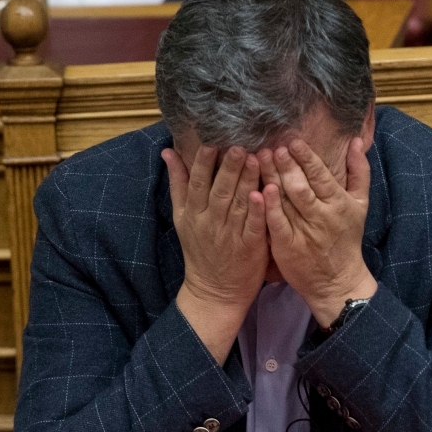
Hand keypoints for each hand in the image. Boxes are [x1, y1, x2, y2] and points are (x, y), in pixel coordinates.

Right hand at [163, 145, 268, 360]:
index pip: (196, 182)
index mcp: (193, 213)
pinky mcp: (250, 247)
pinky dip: (257, 210)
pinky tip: (263, 193)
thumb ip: (178, 184)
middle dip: (228, 167)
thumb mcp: (182, 218)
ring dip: (246, 181)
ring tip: (256, 158)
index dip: (203, 162)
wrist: (214, 290)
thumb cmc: (200, 248)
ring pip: (238, 204)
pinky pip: (253, 226)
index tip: (211, 141)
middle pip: (219, 190)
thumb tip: (168, 151)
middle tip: (238, 145)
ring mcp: (230, 234)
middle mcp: (209, 222)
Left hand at [258, 137, 375, 327]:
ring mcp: (303, 232)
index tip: (292, 141)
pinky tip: (258, 190)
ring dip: (271, 178)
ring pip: (285, 201)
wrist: (337, 280)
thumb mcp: (360, 204)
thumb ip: (359, 172)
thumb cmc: (347, 238)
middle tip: (271, 147)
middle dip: (285, 165)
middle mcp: (322, 216)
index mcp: (339, 203)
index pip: (321, 176)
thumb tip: (355, 141)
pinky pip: (275, 223)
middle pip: (300, 186)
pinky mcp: (287, 246)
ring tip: (258, 159)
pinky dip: (267, 207)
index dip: (306, 158)